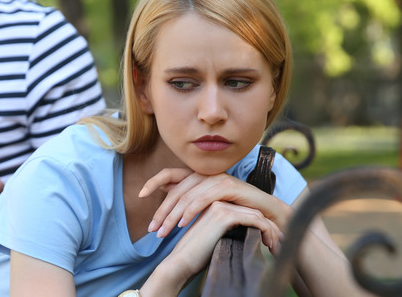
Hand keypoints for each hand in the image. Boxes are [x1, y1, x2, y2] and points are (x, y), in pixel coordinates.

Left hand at [139, 168, 289, 238]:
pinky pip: (203, 199)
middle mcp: (205, 174)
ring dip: (172, 216)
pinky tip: (183, 224)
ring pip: (187, 196)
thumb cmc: (236, 210)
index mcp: (197, 175)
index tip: (139, 195)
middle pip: (175, 190)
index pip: (169, 174)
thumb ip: (189, 197)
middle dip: (161, 211)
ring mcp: (216, 178)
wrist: (266, 212)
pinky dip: (191, 211)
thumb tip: (166, 195)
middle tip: (152, 229)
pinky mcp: (228, 186)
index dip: (153, 181)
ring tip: (163, 232)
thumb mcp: (208, 204)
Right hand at [144, 200, 282, 293]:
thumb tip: (248, 236)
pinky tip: (269, 244)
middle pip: (254, 211)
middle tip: (280, 243)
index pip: (245, 211)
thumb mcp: (212, 239)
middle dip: (270, 227)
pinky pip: (255, 219)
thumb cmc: (194, 256)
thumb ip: (226, 231)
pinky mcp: (224, 215)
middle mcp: (216, 201)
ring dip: (271, 231)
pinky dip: (266, 231)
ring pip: (257, 215)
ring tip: (276, 247)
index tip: (272, 239)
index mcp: (213, 206)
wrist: (180, 262)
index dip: (261, 225)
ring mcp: (220, 206)